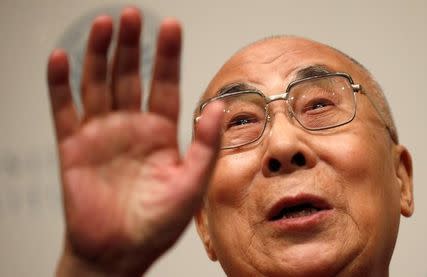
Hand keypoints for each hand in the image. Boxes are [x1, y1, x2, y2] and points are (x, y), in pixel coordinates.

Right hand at [47, 7, 222, 275]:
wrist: (120, 252)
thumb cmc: (158, 223)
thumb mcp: (192, 184)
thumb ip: (207, 145)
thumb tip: (222, 106)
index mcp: (161, 133)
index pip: (165, 85)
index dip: (168, 56)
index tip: (171, 26)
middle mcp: (132, 127)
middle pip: (131, 76)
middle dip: (132, 46)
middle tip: (132, 15)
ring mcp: (101, 134)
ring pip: (98, 84)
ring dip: (98, 54)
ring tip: (103, 24)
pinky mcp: (73, 147)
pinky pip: (63, 110)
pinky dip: (60, 85)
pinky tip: (62, 59)